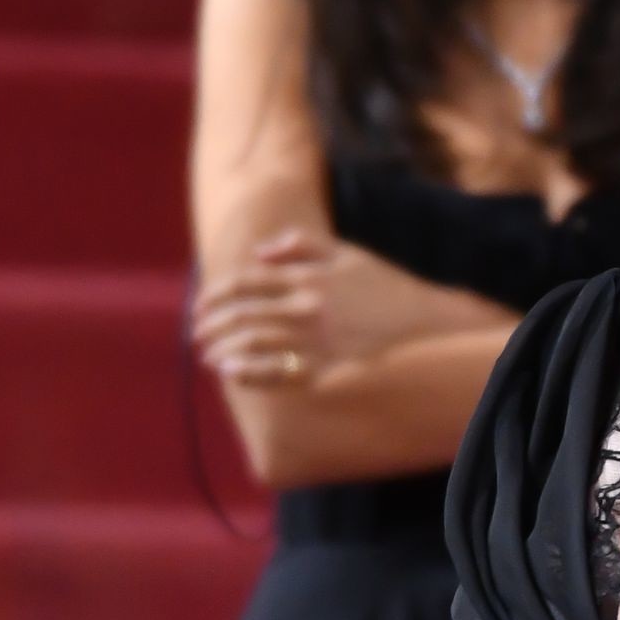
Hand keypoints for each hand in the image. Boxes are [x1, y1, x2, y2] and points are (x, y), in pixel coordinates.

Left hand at [193, 229, 424, 388]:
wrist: (422, 322)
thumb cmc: (383, 284)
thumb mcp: (346, 252)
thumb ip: (301, 246)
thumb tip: (259, 252)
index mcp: (308, 276)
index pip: (246, 281)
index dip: (215, 293)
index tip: (200, 304)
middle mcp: (307, 307)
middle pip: (242, 313)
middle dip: (211, 323)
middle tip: (197, 333)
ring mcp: (316, 340)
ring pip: (252, 343)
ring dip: (222, 349)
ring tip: (207, 355)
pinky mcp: (326, 367)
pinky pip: (278, 372)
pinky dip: (249, 373)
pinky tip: (232, 373)